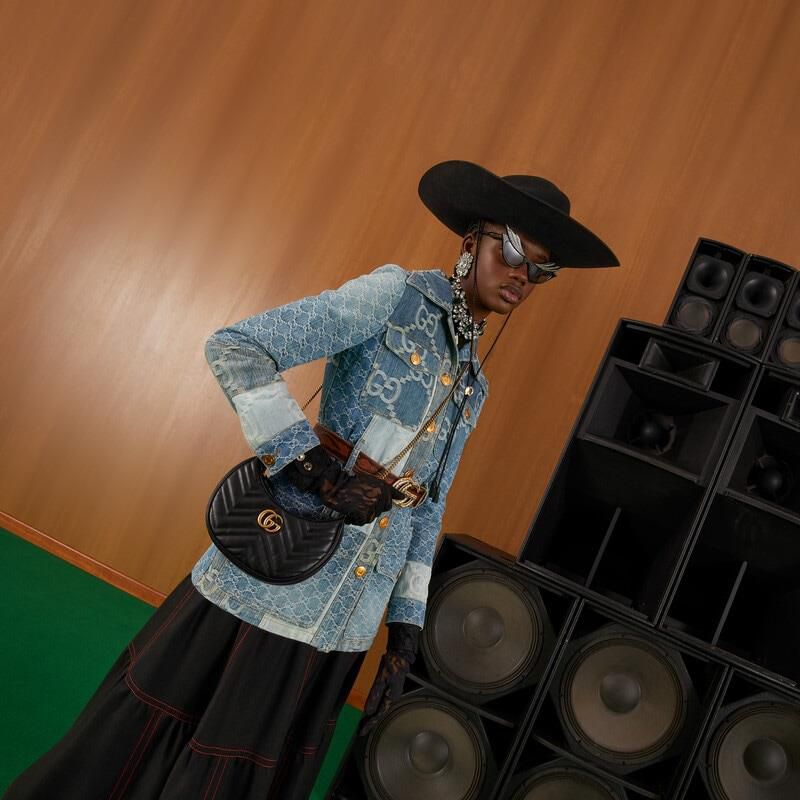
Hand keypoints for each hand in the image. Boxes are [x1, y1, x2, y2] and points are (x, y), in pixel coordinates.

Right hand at [285, 446, 400, 524]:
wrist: (333, 485)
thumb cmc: (348, 482)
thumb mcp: (369, 480)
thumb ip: (385, 489)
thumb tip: (402, 496)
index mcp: (382, 485)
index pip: (392, 497)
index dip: (387, 500)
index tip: (392, 500)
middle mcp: (380, 494)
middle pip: (383, 509)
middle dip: (373, 508)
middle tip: (360, 504)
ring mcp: (373, 504)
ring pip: (372, 516)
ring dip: (363, 515)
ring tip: (352, 508)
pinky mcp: (364, 512)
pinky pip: (363, 521)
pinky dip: (355, 520)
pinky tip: (349, 515)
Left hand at [358, 622, 419, 735]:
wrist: (400, 652)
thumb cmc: (393, 664)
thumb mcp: (382, 679)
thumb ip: (374, 694)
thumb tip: (368, 710)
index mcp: (392, 696)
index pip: (379, 714)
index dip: (370, 723)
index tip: (362, 731)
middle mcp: (393, 696)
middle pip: (381, 712)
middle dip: (371, 721)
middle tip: (362, 729)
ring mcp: (392, 691)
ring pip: (381, 706)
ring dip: (372, 714)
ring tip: (364, 721)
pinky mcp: (390, 686)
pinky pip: (381, 699)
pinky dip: (374, 704)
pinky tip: (369, 705)